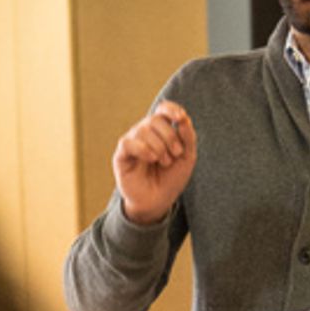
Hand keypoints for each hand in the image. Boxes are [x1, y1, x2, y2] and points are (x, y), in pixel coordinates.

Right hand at [112, 101, 196, 225]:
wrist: (158, 201)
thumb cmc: (171, 179)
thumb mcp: (187, 158)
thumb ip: (188, 137)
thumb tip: (183, 119)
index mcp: (161, 130)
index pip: (163, 109)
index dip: (171, 109)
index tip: (181, 118)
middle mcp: (145, 132)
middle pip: (156, 119)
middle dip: (170, 136)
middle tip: (176, 155)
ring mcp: (132, 142)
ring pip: (143, 129)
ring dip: (159, 147)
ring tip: (164, 162)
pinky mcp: (122, 154)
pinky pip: (129, 142)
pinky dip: (143, 149)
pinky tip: (152, 159)